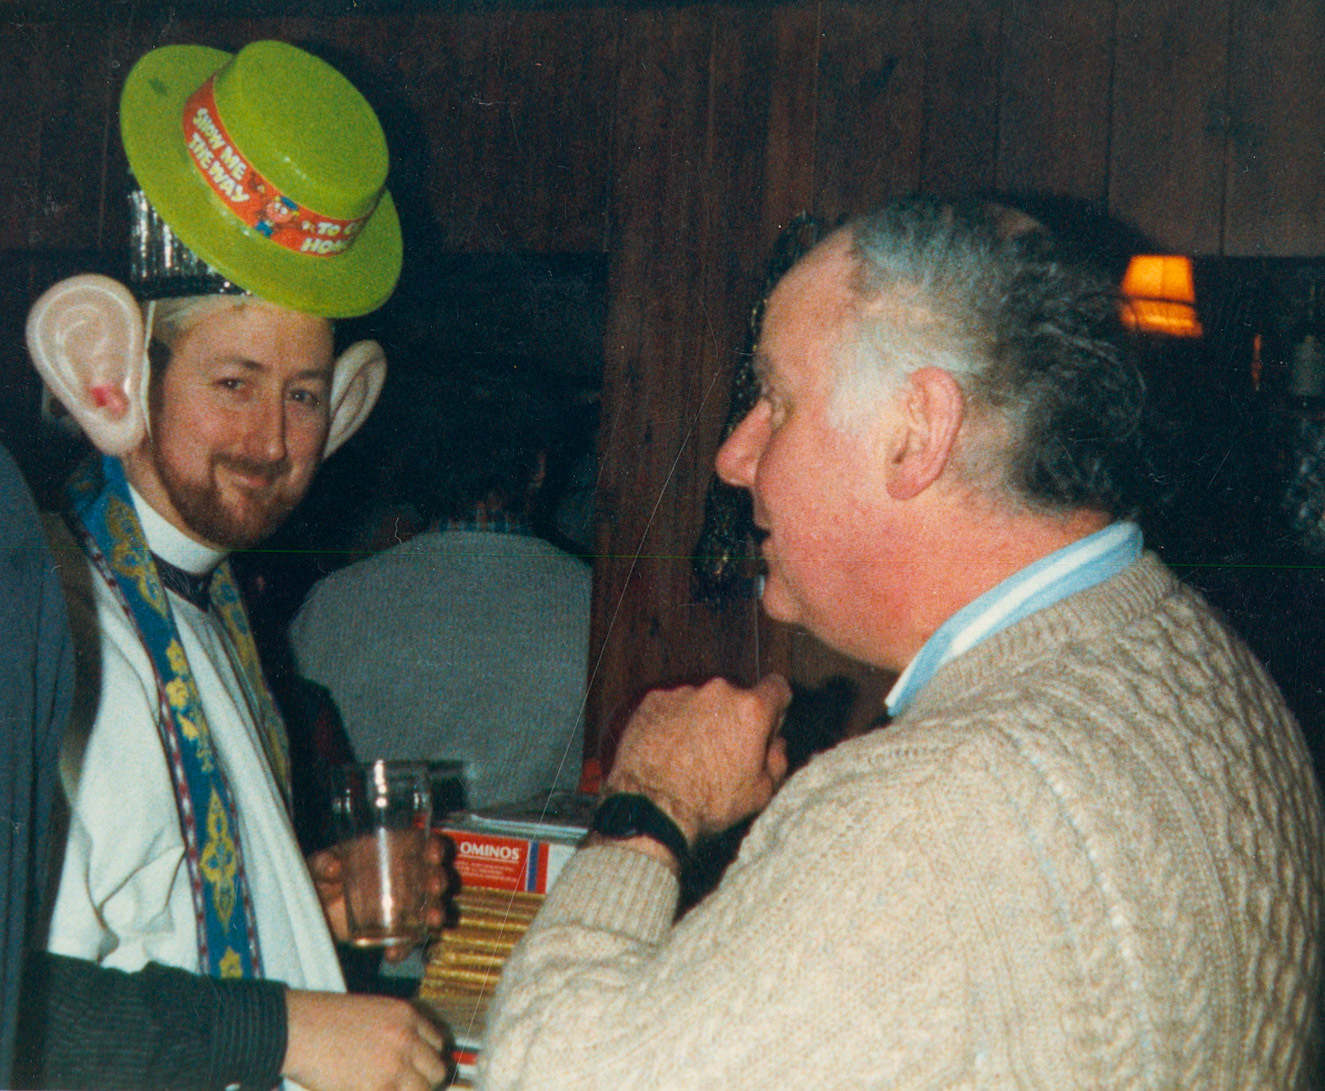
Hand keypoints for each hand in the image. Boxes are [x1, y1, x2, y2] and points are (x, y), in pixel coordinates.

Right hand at [283, 989, 449, 1090]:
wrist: (296, 1028)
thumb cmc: (322, 1020)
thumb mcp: (370, 1013)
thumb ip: (393, 1032)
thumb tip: (405, 1059)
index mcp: (406, 1015)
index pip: (437, 1042)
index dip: (426, 1060)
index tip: (418, 1071)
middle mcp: (407, 1038)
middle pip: (437, 1069)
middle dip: (423, 1081)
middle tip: (403, 1086)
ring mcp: (396, 1065)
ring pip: (424, 1090)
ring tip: (385, 1088)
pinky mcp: (380, 1088)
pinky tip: (370, 1090)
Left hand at [308, 834, 448, 961]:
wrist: (313, 910)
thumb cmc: (320, 877)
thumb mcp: (317, 866)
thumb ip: (323, 863)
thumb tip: (334, 867)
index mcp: (389, 852)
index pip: (420, 844)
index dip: (433, 847)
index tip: (434, 856)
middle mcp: (402, 876)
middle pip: (431, 874)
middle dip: (438, 879)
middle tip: (435, 888)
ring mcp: (400, 904)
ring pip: (428, 906)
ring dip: (434, 911)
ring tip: (432, 921)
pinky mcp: (391, 930)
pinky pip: (406, 939)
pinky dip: (404, 948)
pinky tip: (392, 953)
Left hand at [604, 673, 791, 842]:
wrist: (652, 807)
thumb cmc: (709, 803)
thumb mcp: (760, 793)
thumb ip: (777, 760)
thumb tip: (776, 744)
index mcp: (751, 710)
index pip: (777, 688)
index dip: (774, 707)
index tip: (764, 726)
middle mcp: (718, 691)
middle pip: (736, 696)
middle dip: (734, 718)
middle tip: (723, 752)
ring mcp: (683, 693)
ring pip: (702, 701)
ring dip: (701, 719)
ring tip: (690, 756)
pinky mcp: (653, 700)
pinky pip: (672, 706)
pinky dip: (673, 722)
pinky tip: (668, 751)